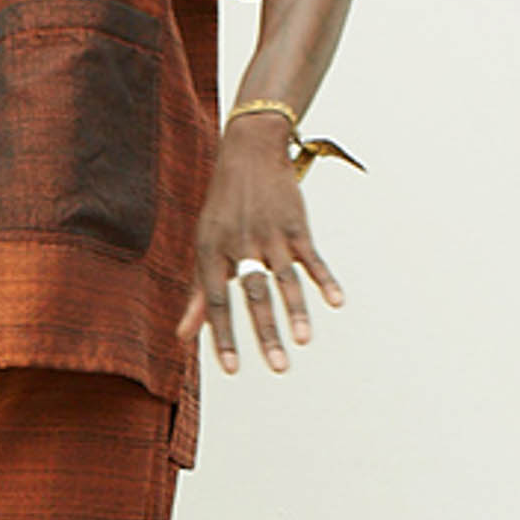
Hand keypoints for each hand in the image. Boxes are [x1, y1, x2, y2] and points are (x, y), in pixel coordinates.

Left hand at [177, 115, 345, 373]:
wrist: (248, 151)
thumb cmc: (223, 204)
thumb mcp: (204, 244)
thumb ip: (197, 292)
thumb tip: (184, 334)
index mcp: (212, 250)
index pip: (215, 301)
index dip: (222, 336)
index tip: (231, 368)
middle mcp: (239, 243)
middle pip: (253, 295)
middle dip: (264, 333)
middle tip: (277, 366)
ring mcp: (269, 233)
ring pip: (283, 278)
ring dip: (294, 311)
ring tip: (303, 341)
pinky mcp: (295, 224)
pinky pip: (311, 257)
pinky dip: (324, 279)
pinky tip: (336, 302)